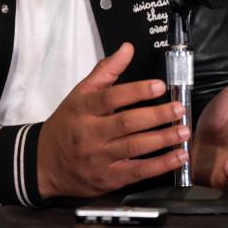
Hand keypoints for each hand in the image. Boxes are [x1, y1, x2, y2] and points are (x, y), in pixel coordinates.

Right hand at [37, 42, 188, 198]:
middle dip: (156, 116)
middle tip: (178, 109)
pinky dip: (160, 165)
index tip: (159, 86)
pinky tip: (178, 156)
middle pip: (126, 123)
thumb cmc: (66, 125)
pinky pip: (137, 171)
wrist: (44, 164)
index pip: (110, 98)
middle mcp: (90, 133)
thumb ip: (105, 72)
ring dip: (163, 139)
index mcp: (82, 109)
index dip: (136, 91)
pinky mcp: (108, 178)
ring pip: (135, 147)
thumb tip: (127, 49)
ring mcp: (99, 158)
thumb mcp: (79, 95)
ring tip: (183, 131)